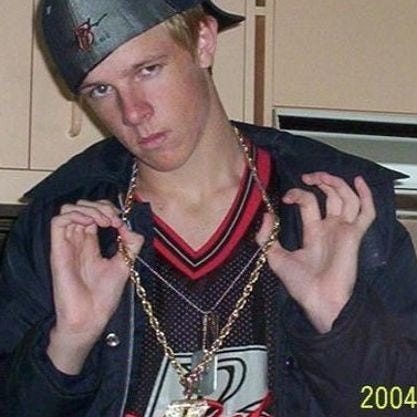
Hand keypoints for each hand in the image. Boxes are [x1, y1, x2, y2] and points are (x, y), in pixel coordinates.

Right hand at [48, 199, 142, 372]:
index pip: (94, 213)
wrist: (91, 317)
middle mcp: (78, 240)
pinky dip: (76, 215)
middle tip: (113, 220)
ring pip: (68, 209)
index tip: (121, 222)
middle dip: (100, 206)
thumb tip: (129, 226)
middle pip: (82, 206)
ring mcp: (67, 243)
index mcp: (91, 242)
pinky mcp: (58, 249)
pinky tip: (91, 224)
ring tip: (105, 222)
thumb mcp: (125, 263)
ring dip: (89, 209)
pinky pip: (58, 221)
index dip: (108, 209)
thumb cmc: (104, 295)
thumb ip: (130, 243)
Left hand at [257, 172, 375, 332]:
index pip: (309, 202)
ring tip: (323, 176)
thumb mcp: (275, 257)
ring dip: (337, 183)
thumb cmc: (299, 283)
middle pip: (331, 196)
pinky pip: (366, 213)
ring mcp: (343, 230)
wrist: (318, 300)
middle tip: (308, 176)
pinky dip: (366, 196)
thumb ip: (266, 237)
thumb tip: (266, 214)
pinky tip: (358, 181)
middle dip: (320, 181)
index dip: (298, 194)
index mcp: (314, 231)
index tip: (285, 197)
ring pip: (347, 199)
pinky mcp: (354, 235)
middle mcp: (330, 227)